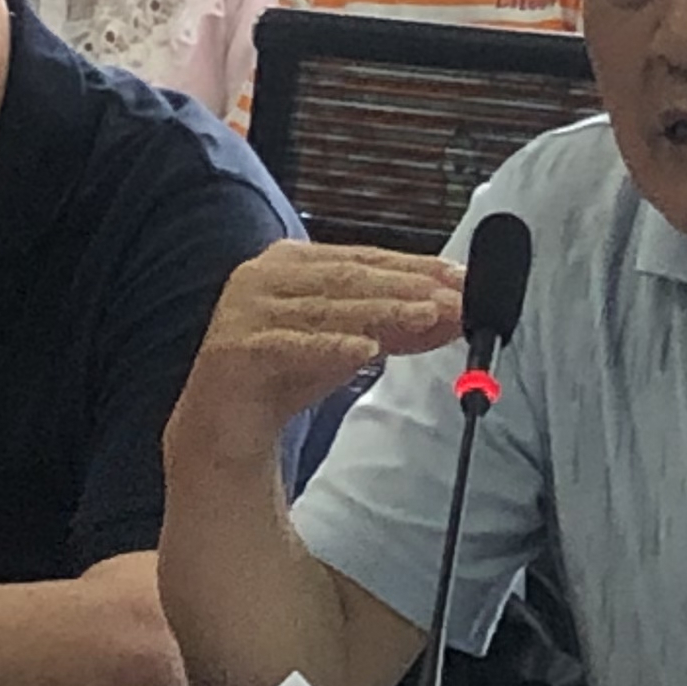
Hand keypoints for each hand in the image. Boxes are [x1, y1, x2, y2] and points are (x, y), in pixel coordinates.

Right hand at [170, 243, 463, 469]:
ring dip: (382, 312)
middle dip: (407, 288)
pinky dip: (331, 346)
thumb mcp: (352, 344)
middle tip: (454, 300)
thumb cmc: (289, 373)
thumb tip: (455, 313)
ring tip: (426, 317)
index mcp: (291, 261)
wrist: (225, 426)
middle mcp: (263, 275)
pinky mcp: (233, 348)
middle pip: (348, 278)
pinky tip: (366, 349)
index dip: (414, 267)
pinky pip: (291, 345)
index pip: (363, 259)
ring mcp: (244, 309)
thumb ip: (399, 326)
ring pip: (326, 307)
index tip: (461, 280)